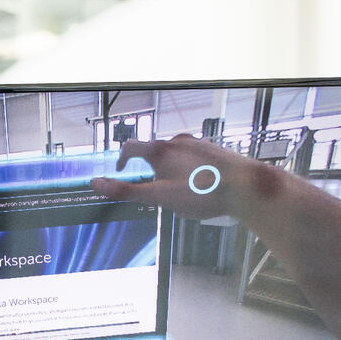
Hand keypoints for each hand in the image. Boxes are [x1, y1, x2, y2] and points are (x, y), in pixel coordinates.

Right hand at [91, 134, 277, 224]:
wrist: (245, 187)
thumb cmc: (201, 193)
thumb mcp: (159, 197)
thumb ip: (127, 191)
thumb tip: (95, 183)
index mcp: (160, 151)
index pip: (132, 147)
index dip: (123, 158)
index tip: (122, 169)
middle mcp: (178, 142)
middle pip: (155, 150)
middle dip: (150, 167)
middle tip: (153, 187)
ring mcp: (198, 144)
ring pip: (176, 153)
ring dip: (170, 167)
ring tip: (177, 188)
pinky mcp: (214, 150)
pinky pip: (194, 157)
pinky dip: (189, 168)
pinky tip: (199, 185)